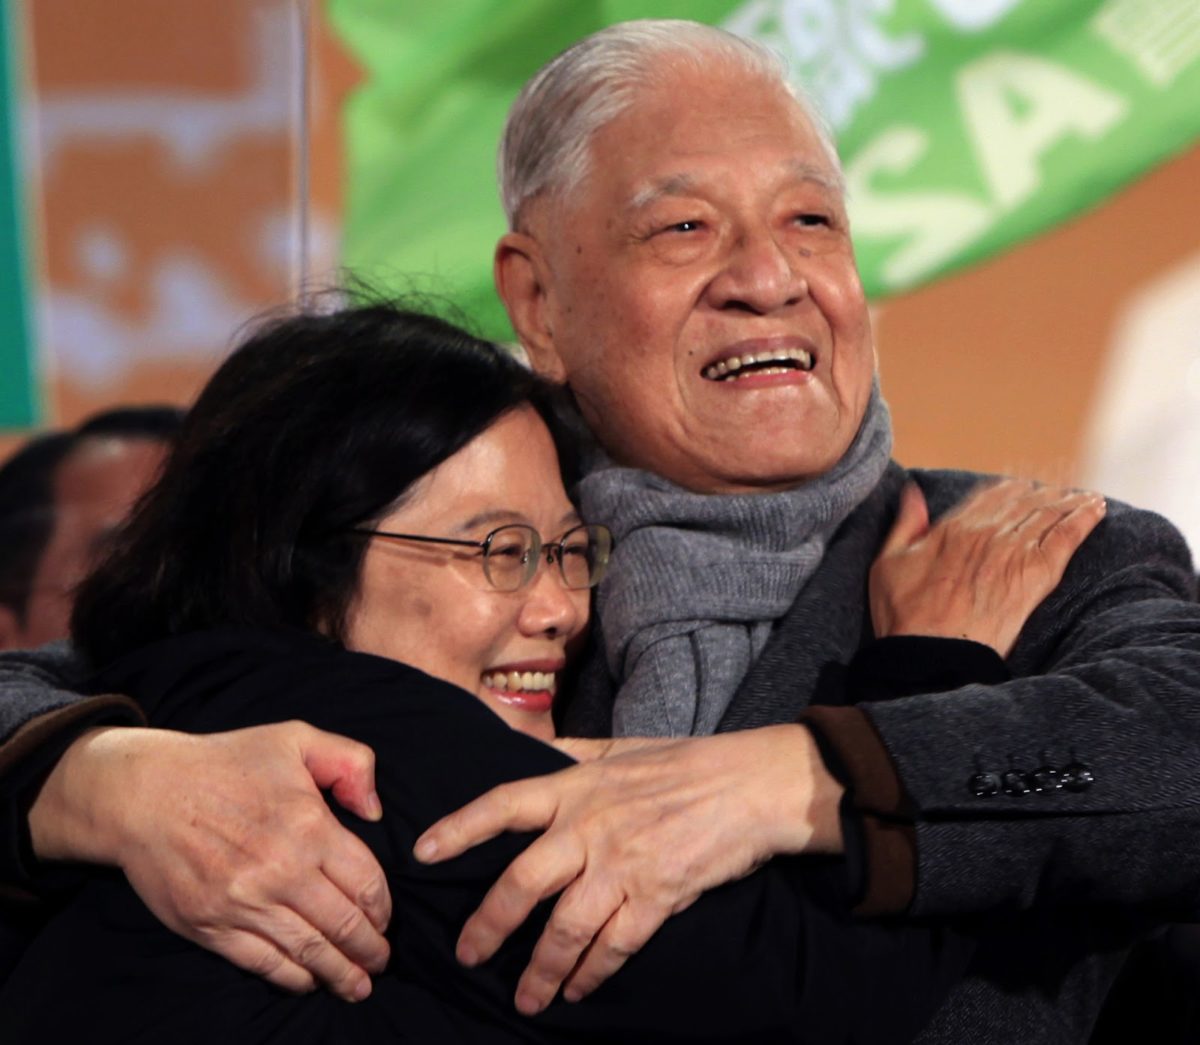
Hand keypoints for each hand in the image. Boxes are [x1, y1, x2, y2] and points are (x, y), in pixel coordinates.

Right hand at [29, 722, 391, 1000]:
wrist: (144, 792)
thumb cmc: (225, 762)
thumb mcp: (297, 738)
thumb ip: (350, 763)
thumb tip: (375, 811)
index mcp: (309, 826)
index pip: (365, 882)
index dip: (383, 908)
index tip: (386, 919)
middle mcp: (281, 870)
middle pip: (344, 924)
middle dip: (370, 950)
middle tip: (381, 961)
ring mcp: (244, 903)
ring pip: (309, 951)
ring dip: (340, 974)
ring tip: (357, 985)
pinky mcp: (211, 926)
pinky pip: (263, 963)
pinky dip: (293, 978)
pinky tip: (309, 980)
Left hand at [415, 724, 840, 1013]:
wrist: (748, 786)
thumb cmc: (683, 763)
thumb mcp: (620, 748)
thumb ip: (572, 753)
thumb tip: (529, 748)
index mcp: (575, 788)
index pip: (504, 804)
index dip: (460, 826)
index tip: (423, 851)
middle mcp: (589, 827)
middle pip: (522, 882)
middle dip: (488, 925)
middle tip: (466, 955)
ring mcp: (622, 864)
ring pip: (564, 928)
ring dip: (539, 969)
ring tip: (524, 998)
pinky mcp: (656, 895)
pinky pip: (613, 945)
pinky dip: (591, 973)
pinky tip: (578, 990)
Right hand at [870, 479, 1105, 655]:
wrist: (931, 655)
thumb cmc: (903, 615)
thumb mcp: (888, 563)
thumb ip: (906, 525)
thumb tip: (914, 492)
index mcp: (952, 528)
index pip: (990, 496)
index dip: (1009, 488)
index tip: (1022, 486)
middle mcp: (986, 533)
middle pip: (1024, 501)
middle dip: (1043, 493)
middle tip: (1060, 491)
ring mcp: (1013, 553)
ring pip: (1048, 514)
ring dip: (1068, 501)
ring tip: (1084, 497)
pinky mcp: (1036, 577)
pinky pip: (1065, 538)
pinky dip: (1082, 519)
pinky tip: (1095, 509)